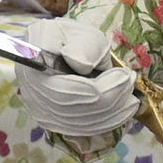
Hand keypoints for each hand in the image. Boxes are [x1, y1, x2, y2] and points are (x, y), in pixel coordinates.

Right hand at [19, 12, 139, 136]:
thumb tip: (82, 65)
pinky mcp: (54, 122)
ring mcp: (40, 111)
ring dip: (111, 114)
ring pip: (77, 123)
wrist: (62, 50)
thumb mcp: (79, 32)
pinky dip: (106, 123)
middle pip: (71, 109)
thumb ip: (82, 45)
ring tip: (132, 98)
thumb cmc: (71, 38)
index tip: (123, 75)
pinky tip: (123, 112)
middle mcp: (30, 92)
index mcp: (32, 64)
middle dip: (109, 100)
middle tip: (131, 84)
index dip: (96, 89)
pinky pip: (80, 130)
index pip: (63, 90)